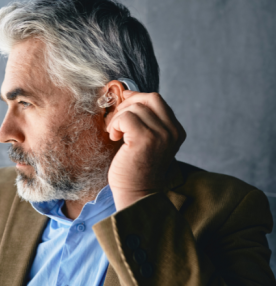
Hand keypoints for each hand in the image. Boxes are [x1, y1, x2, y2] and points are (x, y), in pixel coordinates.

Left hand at [107, 91, 185, 209]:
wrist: (136, 194)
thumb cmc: (137, 168)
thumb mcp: (149, 141)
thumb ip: (147, 121)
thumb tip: (129, 95)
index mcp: (176, 131)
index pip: (157, 101)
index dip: (138, 98)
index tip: (124, 101)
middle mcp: (172, 131)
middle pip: (149, 99)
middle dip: (128, 103)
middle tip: (117, 120)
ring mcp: (161, 135)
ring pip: (135, 108)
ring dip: (118, 118)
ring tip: (116, 134)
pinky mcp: (145, 139)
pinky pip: (126, 117)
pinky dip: (115, 124)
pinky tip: (115, 138)